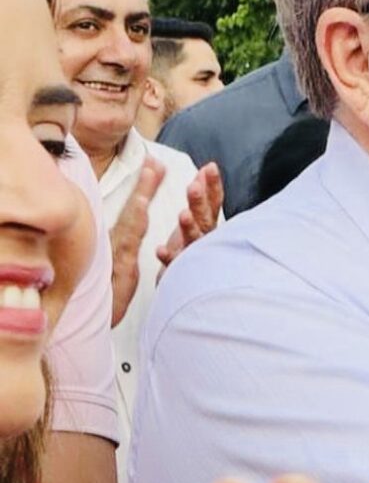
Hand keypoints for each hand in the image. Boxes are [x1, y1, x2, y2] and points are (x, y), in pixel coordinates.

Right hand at [110, 157, 165, 325]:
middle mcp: (120, 246)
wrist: (97, 323)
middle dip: (147, 184)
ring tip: (152, 173)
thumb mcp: (122, 270)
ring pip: (133, 223)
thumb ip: (127, 249)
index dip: (147, 188)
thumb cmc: (110, 296)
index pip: (137, 211)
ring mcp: (120, 257)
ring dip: (142, 196)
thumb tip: (134, 227)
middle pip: (136, 210)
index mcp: (124, 244)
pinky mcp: (121, 271)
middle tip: (156, 159)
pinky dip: (135, 227)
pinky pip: (130, 245)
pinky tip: (143, 211)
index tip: (156, 164)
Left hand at [157, 162, 223, 268]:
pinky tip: (160, 250)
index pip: (214, 202)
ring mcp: (192, 255)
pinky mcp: (179, 272)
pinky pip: (174, 264)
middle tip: (193, 186)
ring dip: (189, 226)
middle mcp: (204, 238)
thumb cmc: (191, 249)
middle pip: (205, 218)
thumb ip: (203, 197)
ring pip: (193, 239)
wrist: (189, 286)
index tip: (210, 167)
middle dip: (199, 201)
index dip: (213, 185)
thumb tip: (206, 169)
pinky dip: (168, 256)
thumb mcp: (200, 220)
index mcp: (207, 224)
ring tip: (183, 215)